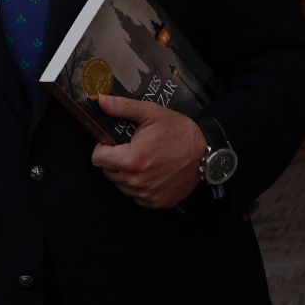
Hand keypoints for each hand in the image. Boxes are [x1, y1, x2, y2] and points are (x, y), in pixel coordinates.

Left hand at [91, 95, 205, 209]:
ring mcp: (146, 195)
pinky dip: (139, 187)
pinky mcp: (157, 203)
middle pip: (108, 173)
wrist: (206, 153)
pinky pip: (136, 197)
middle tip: (131, 149)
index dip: (103, 148)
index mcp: (130, 160)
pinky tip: (151, 174)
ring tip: (143, 161)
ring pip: (121, 186)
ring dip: (126, 175)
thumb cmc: (179, 132)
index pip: (98, 159)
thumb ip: (123, 108)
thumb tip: (101, 101)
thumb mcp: (151, 113)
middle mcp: (136, 182)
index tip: (113, 143)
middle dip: (114, 160)